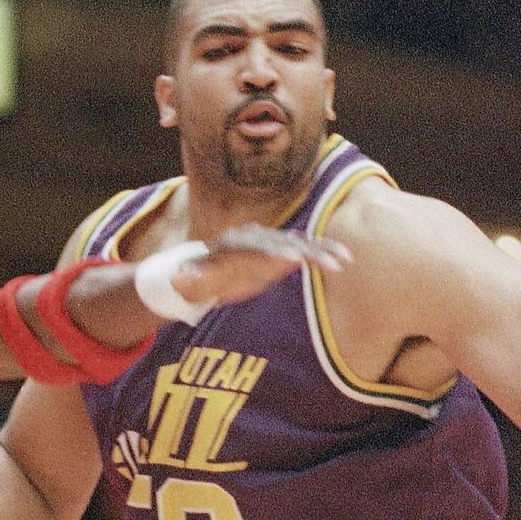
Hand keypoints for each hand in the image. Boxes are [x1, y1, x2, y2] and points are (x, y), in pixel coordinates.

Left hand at [176, 224, 351, 304]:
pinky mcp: (281, 251)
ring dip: (320, 251)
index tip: (290, 259)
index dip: (272, 252)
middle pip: (281, 242)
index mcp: (232, 243)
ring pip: (298, 243)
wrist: (205, 269)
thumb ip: (187, 280)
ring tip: (343, 261)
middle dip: (303, 251)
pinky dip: (323, 252)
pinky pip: (305, 249)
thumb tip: (176, 278)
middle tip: (325, 264)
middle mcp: (254, 238)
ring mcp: (269, 242)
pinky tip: (344, 259)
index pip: (254, 246)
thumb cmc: (196, 279)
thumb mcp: (189, 281)